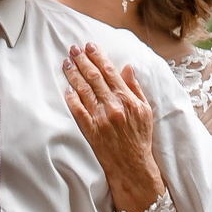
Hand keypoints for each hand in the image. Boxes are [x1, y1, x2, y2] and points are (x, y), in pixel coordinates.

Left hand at [63, 43, 163, 211]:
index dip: (98, 57)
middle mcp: (114, 107)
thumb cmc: (140, 138)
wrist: (133, 165)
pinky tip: (66, 88)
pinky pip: (78, 111)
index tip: (90, 46)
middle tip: (74, 49)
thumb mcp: (145, 110)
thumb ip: (135, 88)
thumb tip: (127, 68)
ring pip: (84, 91)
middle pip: (94, 78)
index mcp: (128, 100)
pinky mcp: (91, 130)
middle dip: (83, 61)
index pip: (110, 72)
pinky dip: (71, 98)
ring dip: (74, 74)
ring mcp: (101, 119)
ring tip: (67, 62)